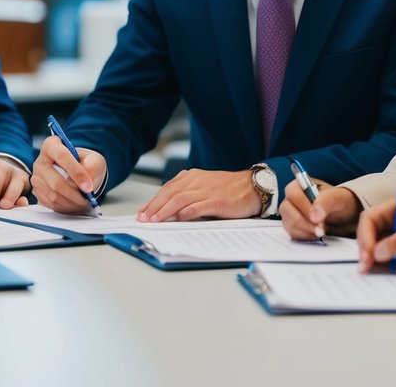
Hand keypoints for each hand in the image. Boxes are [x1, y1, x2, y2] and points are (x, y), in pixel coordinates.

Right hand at [31, 134, 106, 213]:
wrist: (79, 175)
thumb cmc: (85, 164)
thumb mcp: (94, 159)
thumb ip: (92, 166)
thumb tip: (86, 180)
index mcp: (52, 145)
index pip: (61, 155)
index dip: (76, 172)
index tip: (88, 187)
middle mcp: (40, 161)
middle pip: (56, 181)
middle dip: (75, 193)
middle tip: (88, 198)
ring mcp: (36, 177)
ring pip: (53, 195)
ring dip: (71, 202)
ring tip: (84, 202)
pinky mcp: (37, 192)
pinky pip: (50, 204)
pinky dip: (65, 207)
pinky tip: (75, 204)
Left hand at [136, 169, 260, 221]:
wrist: (253, 186)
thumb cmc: (229, 189)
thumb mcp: (205, 186)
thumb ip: (189, 194)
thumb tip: (170, 209)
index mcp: (193, 176)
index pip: (167, 188)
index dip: (153, 200)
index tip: (142, 211)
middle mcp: (197, 181)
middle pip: (169, 193)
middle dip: (154, 206)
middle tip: (143, 218)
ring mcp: (207, 190)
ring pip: (179, 199)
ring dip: (165, 210)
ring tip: (154, 220)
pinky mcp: (216, 201)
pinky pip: (197, 207)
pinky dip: (185, 213)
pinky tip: (177, 219)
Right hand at [279, 182, 360, 240]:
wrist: (344, 217)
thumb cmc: (339, 203)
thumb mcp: (338, 198)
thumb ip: (326, 202)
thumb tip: (314, 215)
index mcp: (300, 186)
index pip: (293, 194)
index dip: (304, 208)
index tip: (317, 220)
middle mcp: (291, 199)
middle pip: (287, 211)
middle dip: (304, 223)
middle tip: (321, 230)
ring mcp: (290, 214)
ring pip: (289, 224)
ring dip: (305, 231)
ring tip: (321, 231)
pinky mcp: (292, 227)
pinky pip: (292, 234)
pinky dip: (305, 237)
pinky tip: (316, 235)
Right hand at [356, 201, 395, 272]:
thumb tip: (377, 252)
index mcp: (394, 210)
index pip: (369, 220)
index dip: (365, 236)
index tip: (369, 253)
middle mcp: (391, 225)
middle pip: (367, 236)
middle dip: (364, 250)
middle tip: (366, 267)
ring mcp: (395, 243)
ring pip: (374, 251)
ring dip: (370, 262)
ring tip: (369, 274)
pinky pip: (385, 264)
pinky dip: (380, 270)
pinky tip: (378, 276)